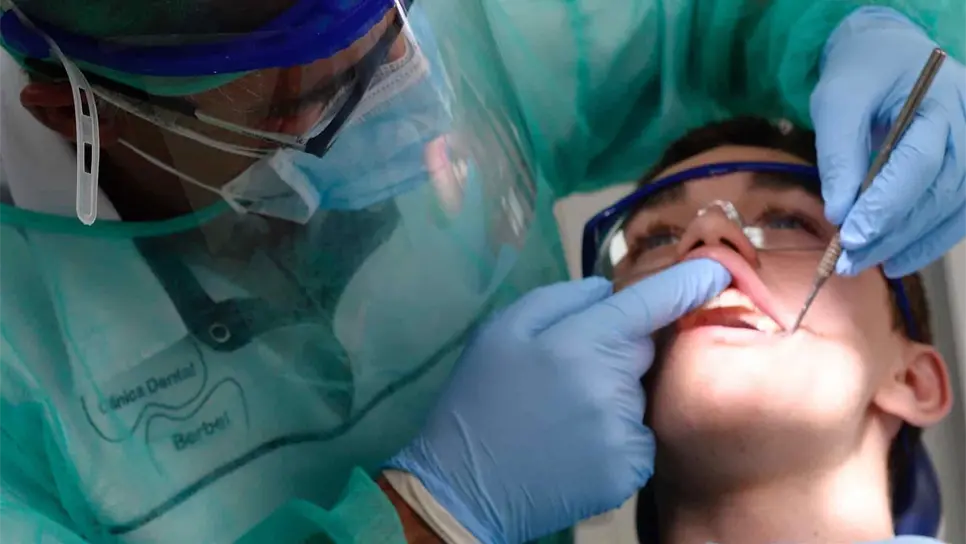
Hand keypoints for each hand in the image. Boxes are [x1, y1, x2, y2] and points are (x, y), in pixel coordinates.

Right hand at [385, 259, 730, 543]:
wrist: (465, 488)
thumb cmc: (478, 401)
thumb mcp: (499, 332)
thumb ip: (557, 299)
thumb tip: (606, 290)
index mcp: (579, 342)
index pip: (651, 303)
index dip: (689, 282)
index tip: (718, 267)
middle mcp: (612, 384)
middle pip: (643, 350)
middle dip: (619, 352)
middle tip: (566, 374)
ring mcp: (624, 431)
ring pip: (638, 395)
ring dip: (615, 397)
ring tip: (563, 417)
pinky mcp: (629, 470)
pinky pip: (638, 436)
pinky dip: (616, 436)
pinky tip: (576, 445)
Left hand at [811, 7, 965, 276]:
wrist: (890, 55)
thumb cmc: (862, 74)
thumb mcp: (837, 100)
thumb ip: (838, 153)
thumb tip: (839, 212)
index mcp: (940, 99)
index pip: (919, 162)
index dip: (886, 204)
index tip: (852, 236)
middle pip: (939, 191)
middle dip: (894, 232)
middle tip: (851, 261)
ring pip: (953, 208)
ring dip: (910, 244)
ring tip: (867, 264)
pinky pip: (957, 214)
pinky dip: (927, 241)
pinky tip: (897, 259)